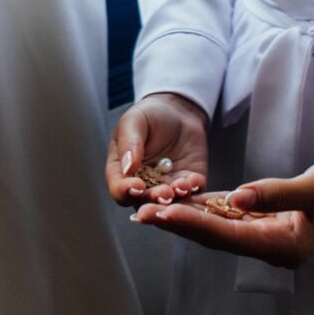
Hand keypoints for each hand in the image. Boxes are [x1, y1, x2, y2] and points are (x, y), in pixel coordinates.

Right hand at [106, 92, 209, 206]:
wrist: (178, 110)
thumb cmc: (149, 115)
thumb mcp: (134, 121)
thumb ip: (129, 143)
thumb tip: (128, 169)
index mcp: (122, 172)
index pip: (119, 190)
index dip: (125, 191)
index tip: (136, 185)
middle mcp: (143, 185)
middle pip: (144, 202)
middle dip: (154, 200)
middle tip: (163, 193)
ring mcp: (166, 187)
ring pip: (169, 204)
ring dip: (175, 200)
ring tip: (180, 187)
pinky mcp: (188, 184)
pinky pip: (191, 194)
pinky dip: (193, 190)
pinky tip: (194, 181)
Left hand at [129, 158, 313, 266]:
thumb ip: (276, 193)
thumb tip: (236, 198)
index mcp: (282, 246)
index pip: (226, 235)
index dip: (191, 224)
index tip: (160, 215)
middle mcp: (271, 246)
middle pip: (216, 236)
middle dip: (179, 225)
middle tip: (141, 216)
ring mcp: (271, 236)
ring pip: (220, 228)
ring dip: (189, 219)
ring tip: (153, 210)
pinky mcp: (270, 221)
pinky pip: (233, 217)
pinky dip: (209, 209)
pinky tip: (186, 201)